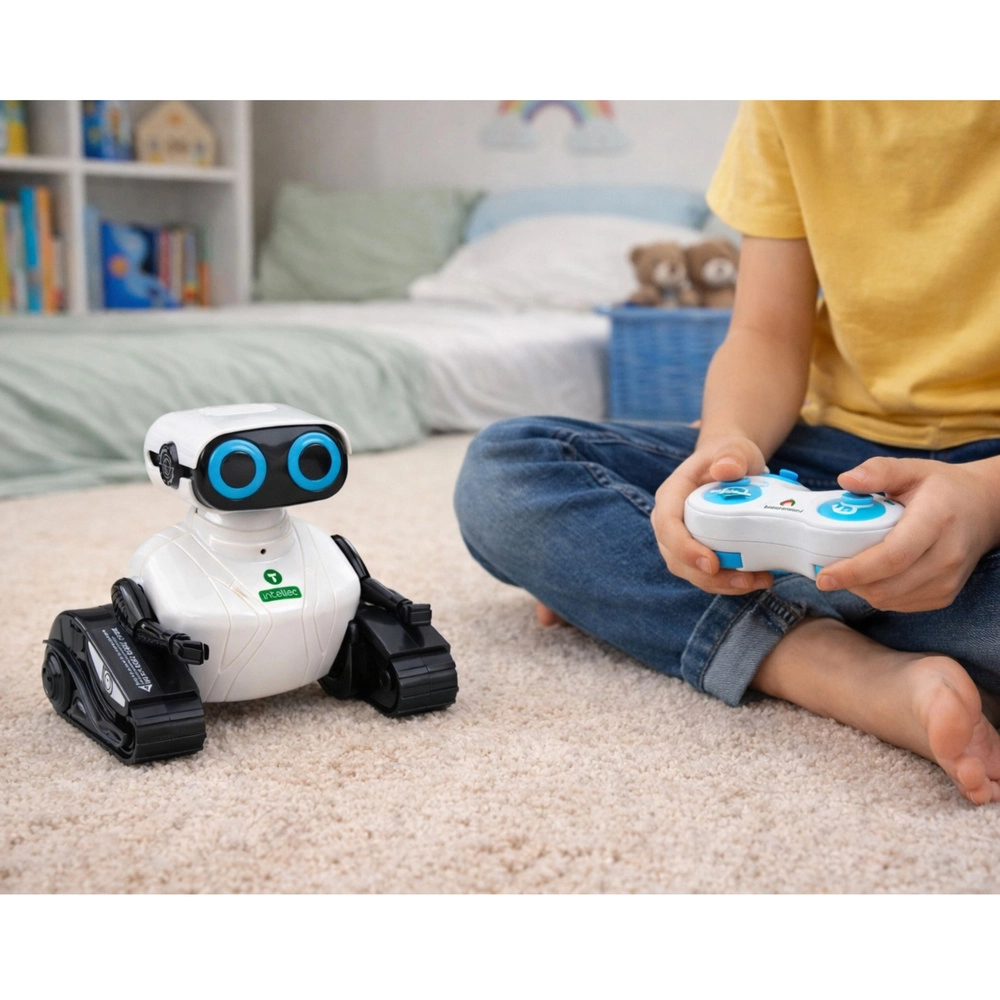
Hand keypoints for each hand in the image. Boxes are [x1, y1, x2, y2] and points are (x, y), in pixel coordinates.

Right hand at [652, 435, 774, 594]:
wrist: (730, 465)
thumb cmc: (729, 457)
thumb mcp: (734, 450)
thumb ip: (732, 456)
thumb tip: (726, 468)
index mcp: (671, 495)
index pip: (668, 526)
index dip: (685, 548)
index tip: (712, 563)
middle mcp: (669, 522)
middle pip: (676, 557)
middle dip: (708, 577)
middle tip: (745, 581)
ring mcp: (681, 539)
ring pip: (691, 572)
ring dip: (721, 584)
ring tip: (758, 582)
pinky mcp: (697, 552)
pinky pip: (706, 575)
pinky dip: (729, 582)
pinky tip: (756, 580)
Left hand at [817, 457, 999, 611]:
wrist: (983, 509)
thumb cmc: (942, 489)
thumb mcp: (912, 469)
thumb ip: (878, 471)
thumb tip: (845, 480)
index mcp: (936, 521)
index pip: (892, 556)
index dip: (854, 570)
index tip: (824, 576)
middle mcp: (946, 556)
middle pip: (887, 585)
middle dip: (849, 582)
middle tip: (824, 571)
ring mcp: (948, 580)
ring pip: (890, 599)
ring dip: (860, 590)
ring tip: (846, 570)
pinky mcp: (945, 595)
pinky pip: (900, 604)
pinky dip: (878, 594)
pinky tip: (869, 576)